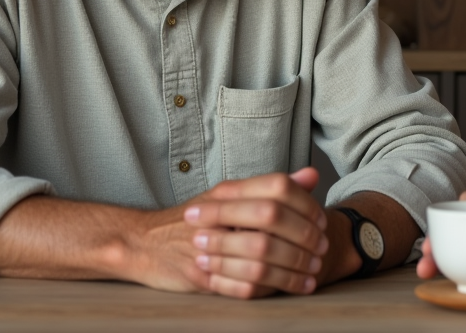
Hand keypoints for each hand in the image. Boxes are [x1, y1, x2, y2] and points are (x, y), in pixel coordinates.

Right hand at [176, 166, 328, 297]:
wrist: (143, 242)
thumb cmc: (194, 221)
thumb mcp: (231, 198)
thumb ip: (272, 188)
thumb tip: (312, 175)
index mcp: (229, 192)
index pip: (277, 188)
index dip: (306, 205)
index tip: (322, 221)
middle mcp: (218, 212)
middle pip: (272, 218)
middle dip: (304, 237)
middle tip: (322, 250)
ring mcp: (207, 244)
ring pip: (260, 254)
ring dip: (292, 267)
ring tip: (311, 274)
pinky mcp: (200, 275)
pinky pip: (241, 284)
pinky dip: (269, 289)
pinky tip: (288, 290)